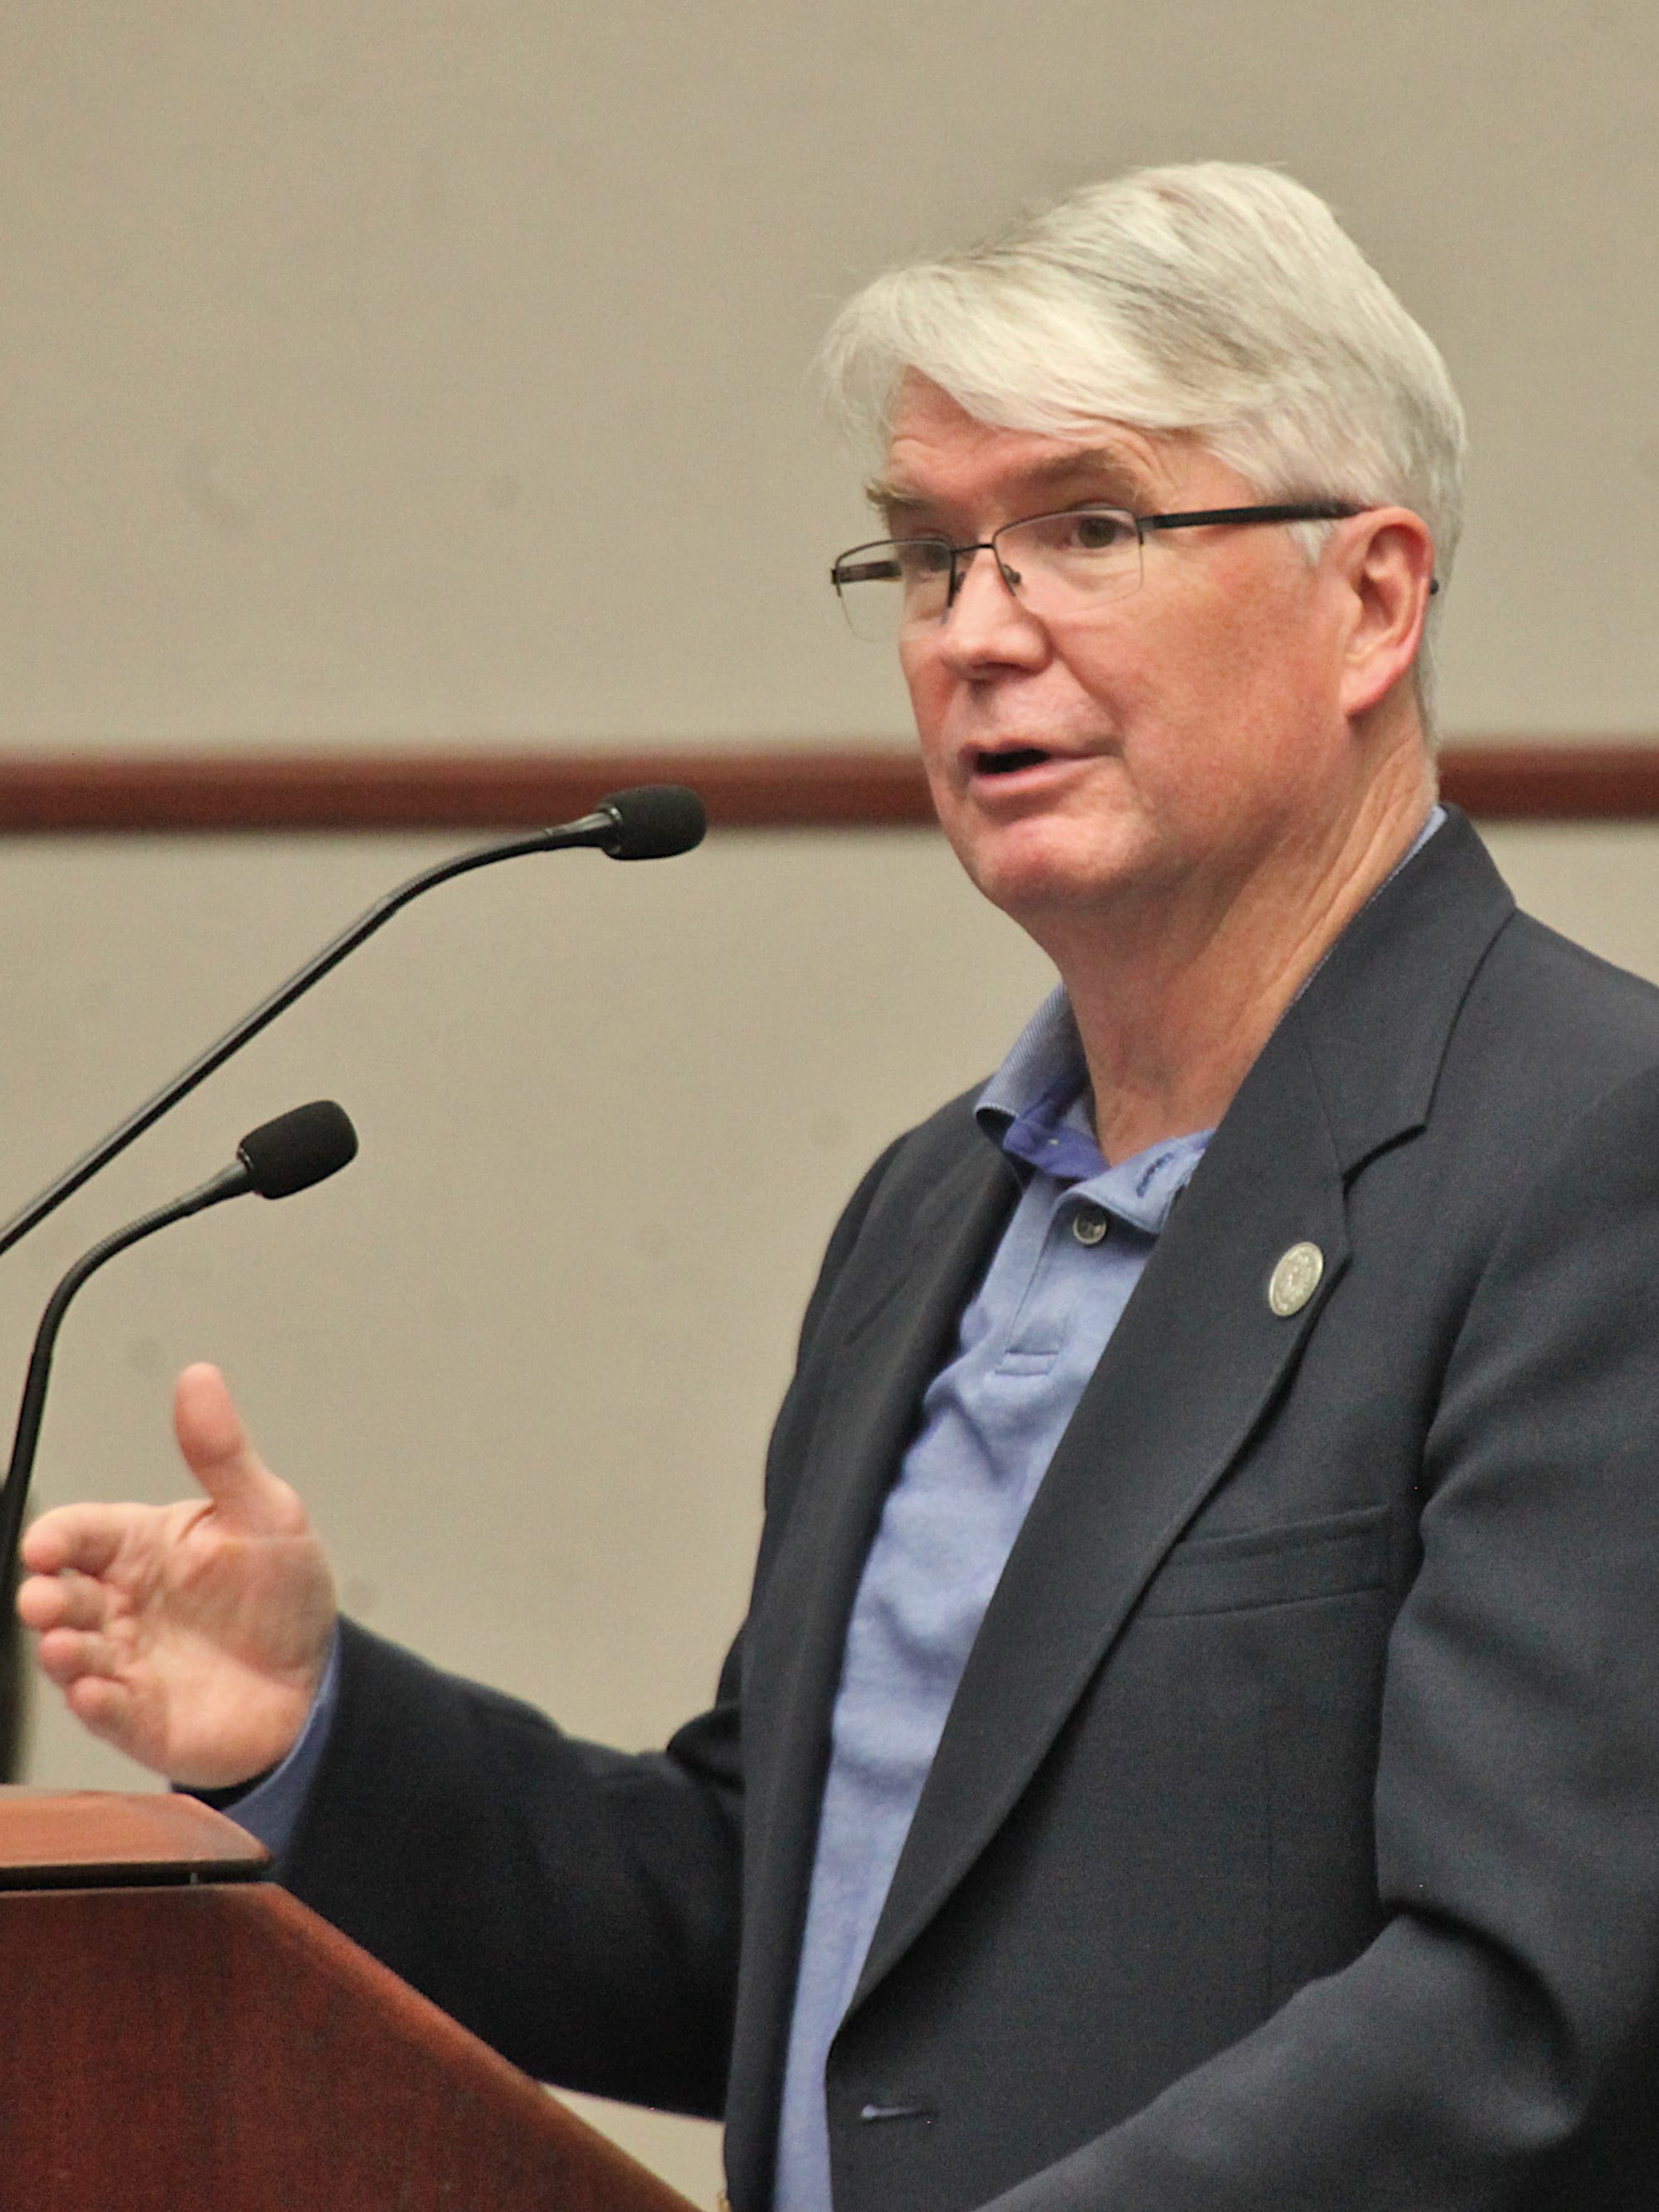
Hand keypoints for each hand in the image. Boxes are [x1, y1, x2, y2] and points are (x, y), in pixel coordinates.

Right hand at [17, 1362, 337, 1787]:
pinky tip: (96, 1692)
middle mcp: (120, 1603)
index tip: (47, 1545)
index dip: (57, 1537)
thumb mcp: (266, 1512)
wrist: (316, 1677)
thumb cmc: (281, 1590)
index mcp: (141, 1547)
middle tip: (46, 1599)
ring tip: (65, 1646)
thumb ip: (222, 1453)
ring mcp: (125, 1661)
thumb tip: (198, 1375)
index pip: (81, 1533)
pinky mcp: (139, 1716)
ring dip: (61, 1650)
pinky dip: (96, 1702)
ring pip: (72, 1654)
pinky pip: (106, 1710)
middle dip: (46, 1597)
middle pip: (62, 1594)